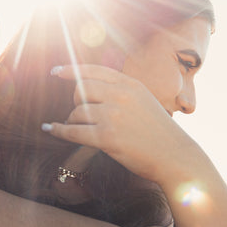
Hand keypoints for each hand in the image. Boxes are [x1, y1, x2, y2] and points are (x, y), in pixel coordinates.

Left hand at [43, 64, 201, 184]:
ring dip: (73, 121)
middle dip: (75, 102)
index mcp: (131, 85)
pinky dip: (59, 131)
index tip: (56, 71)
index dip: (72, 70)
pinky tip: (50, 130)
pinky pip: (73, 131)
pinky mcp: (107, 137)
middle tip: (79, 114)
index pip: (95, 71)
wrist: (176, 157)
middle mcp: (121, 96)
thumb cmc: (159, 133)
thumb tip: (91, 89)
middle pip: (81, 90)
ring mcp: (113, 116)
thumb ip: (122, 92)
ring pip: (77, 112)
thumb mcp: (145, 101)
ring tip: (82, 129)